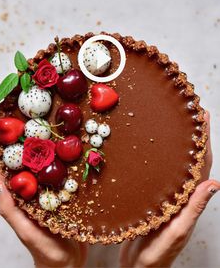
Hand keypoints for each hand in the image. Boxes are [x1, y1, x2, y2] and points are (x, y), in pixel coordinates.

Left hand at [0, 112, 87, 267]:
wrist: (68, 264)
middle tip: (15, 106)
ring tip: (34, 114)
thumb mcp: (28, 233)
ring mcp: (40, 187)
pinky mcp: (56, 189)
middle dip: (11, 129)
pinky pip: (51, 165)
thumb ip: (12, 211)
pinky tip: (59, 137)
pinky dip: (51, 148)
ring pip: (33, 156)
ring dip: (30, 134)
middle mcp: (25, 187)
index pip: (0, 162)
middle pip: (15, 153)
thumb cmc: (48, 253)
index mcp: (14, 195)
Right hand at [119, 111, 219, 267]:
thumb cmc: (157, 256)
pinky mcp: (154, 198)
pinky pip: (161, 172)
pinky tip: (151, 148)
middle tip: (188, 111)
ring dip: (178, 142)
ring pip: (176, 163)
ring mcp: (168, 195)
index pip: (202, 164)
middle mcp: (181, 194)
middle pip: (191, 159)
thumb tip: (215, 184)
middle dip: (193, 134)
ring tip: (173, 122)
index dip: (205, 140)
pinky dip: (161, 156)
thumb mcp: (176, 232)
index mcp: (189, 200)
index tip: (203, 117)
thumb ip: (194, 209)